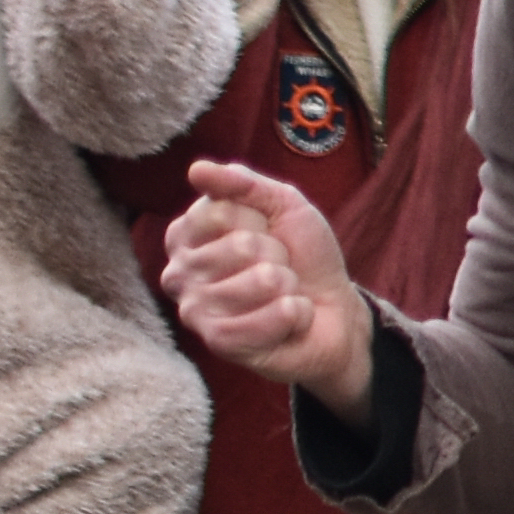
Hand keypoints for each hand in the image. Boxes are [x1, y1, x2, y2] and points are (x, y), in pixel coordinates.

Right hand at [160, 159, 375, 418]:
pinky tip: (288, 319)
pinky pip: (269, 318)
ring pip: (262, 282)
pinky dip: (295, 314)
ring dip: (288, 287)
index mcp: (185, 235)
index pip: (220, 211)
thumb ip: (243, 183)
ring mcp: (195, 311)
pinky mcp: (220, 343)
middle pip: (242, 247)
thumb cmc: (301, 255)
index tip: (265, 233)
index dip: (260, 220)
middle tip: (279, 269)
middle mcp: (179, 273)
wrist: (334, 306)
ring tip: (282, 294)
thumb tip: (197, 170)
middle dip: (278, 256)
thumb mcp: (282, 204)